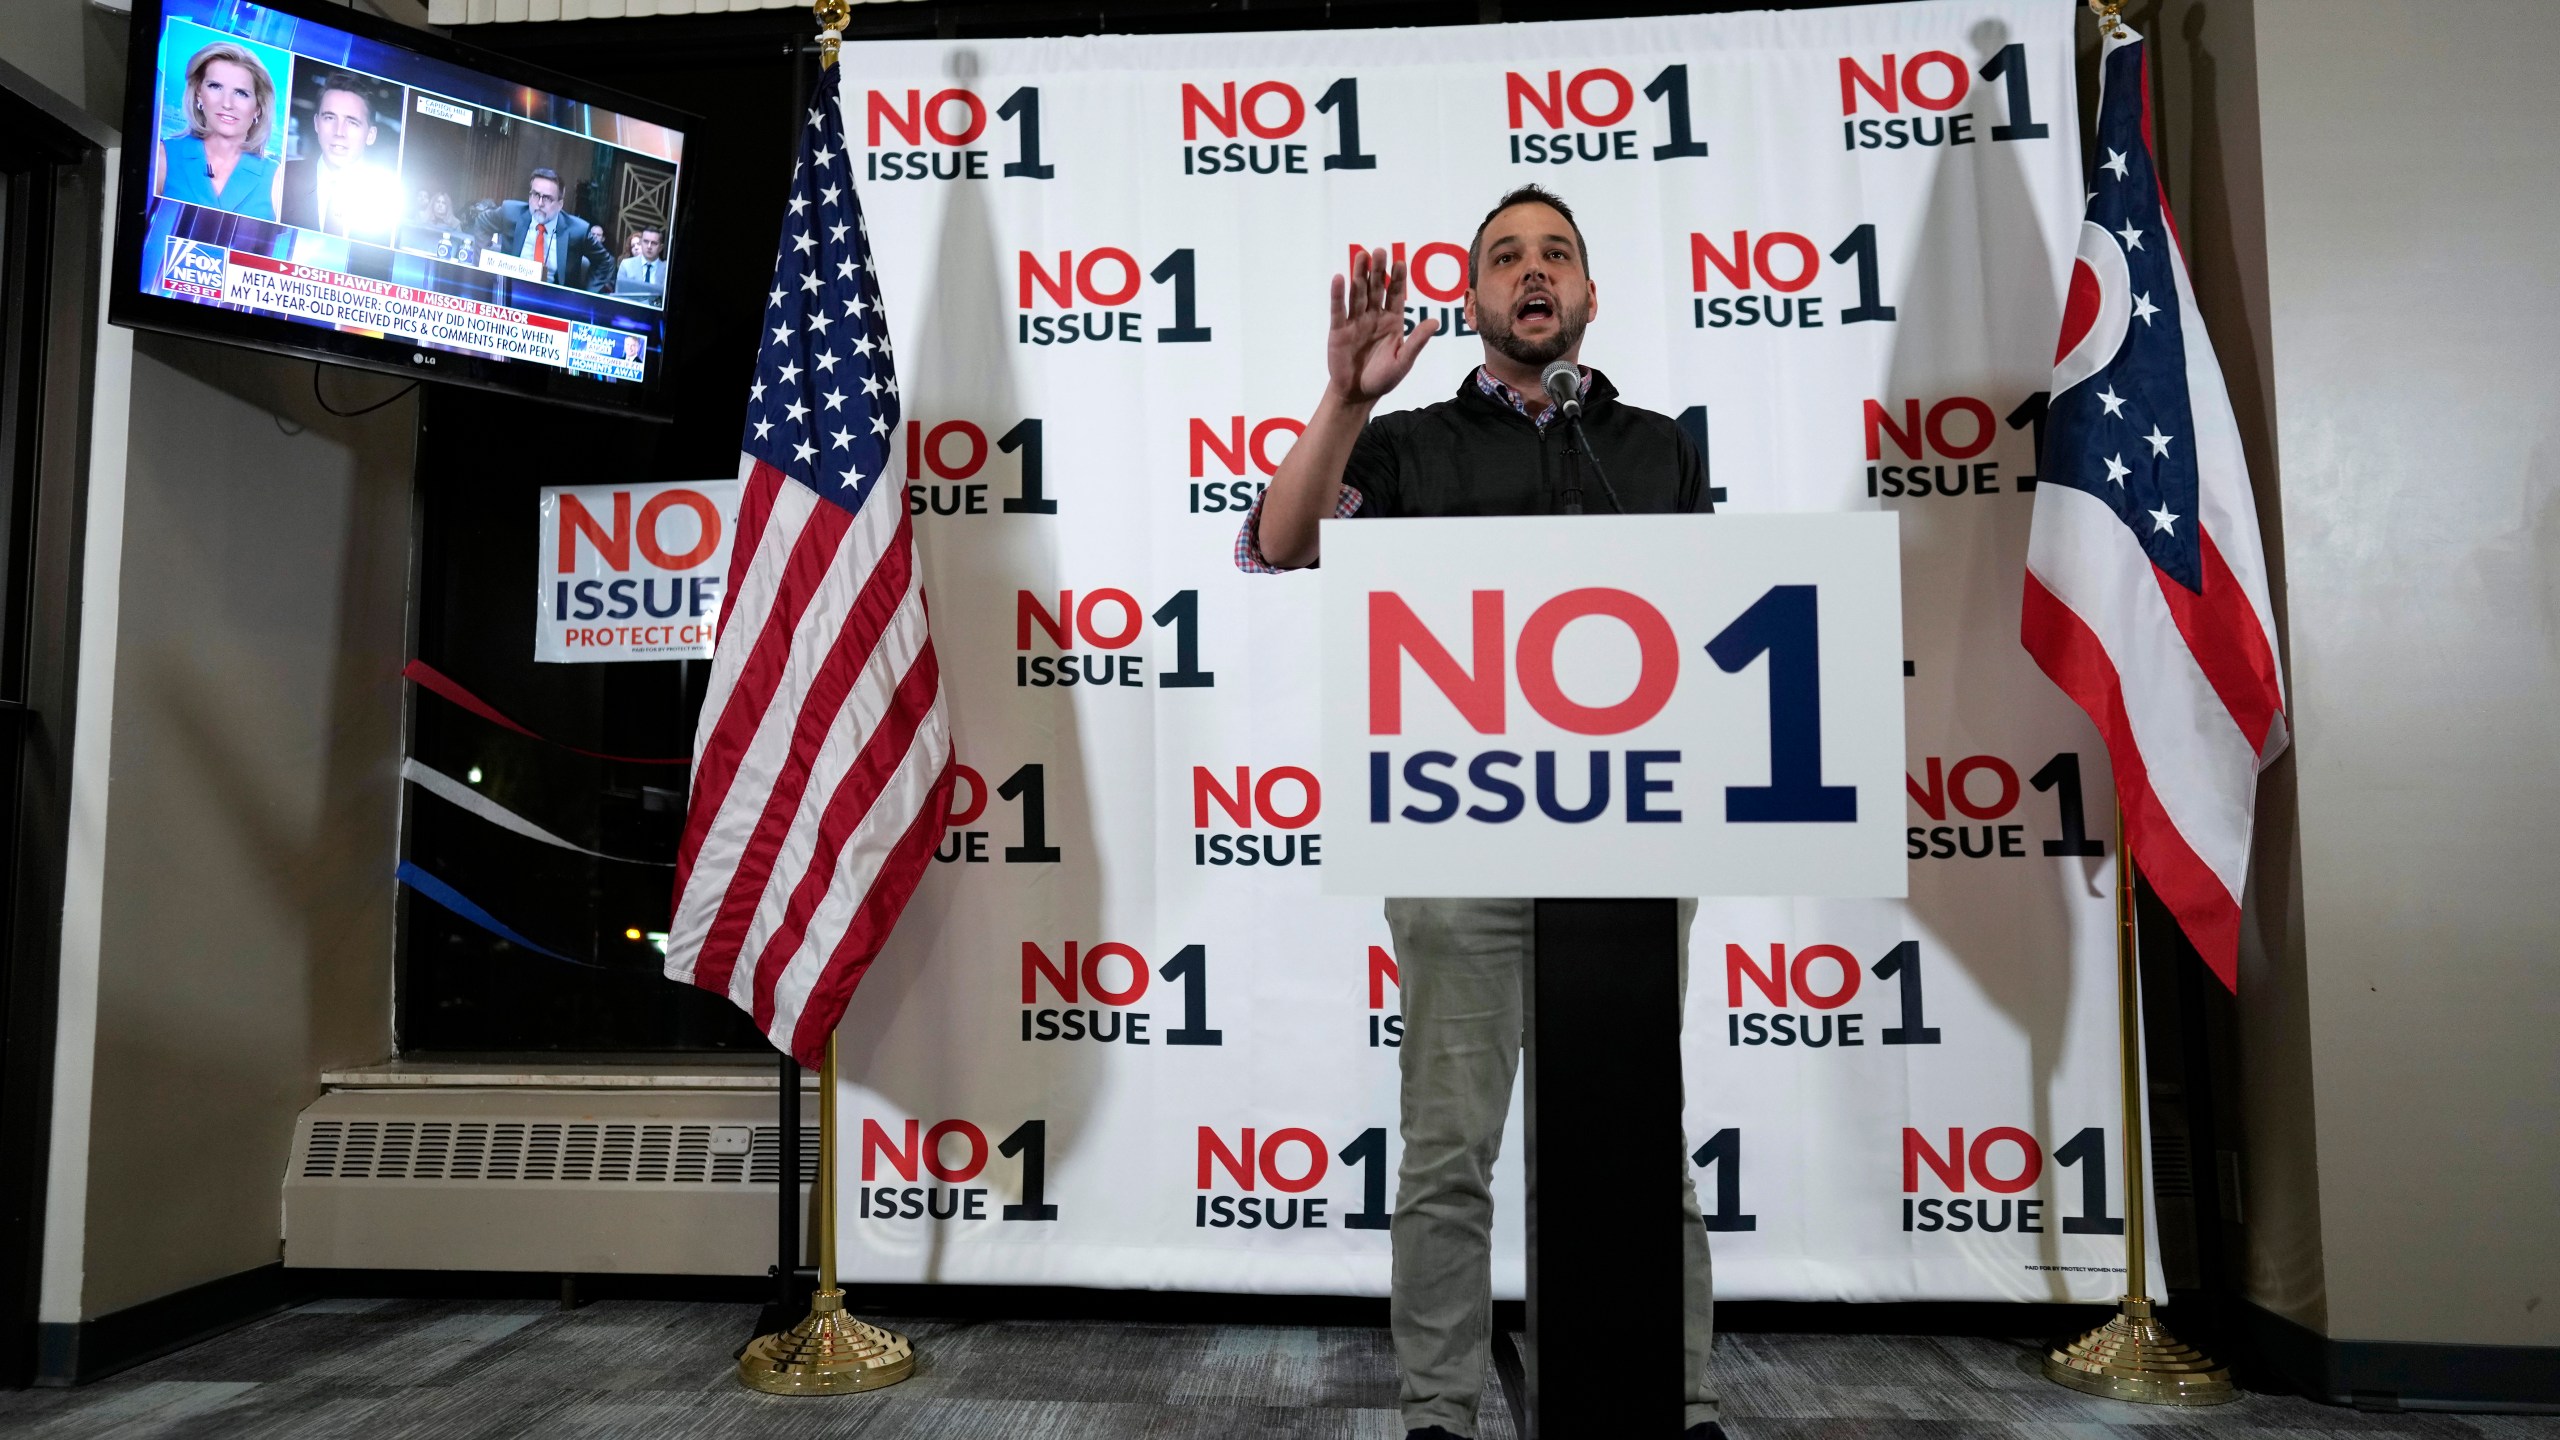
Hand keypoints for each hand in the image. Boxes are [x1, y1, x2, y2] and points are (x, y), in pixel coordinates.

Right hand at [1327, 247, 1437, 405]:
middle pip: (1376, 288)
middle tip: (1380, 250)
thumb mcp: (1403, 361)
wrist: (1358, 394)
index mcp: (1392, 321)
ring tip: (1361, 255)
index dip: (1397, 279)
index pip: (1395, 294)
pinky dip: (1338, 294)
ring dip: (1359, 274)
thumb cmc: (1383, 378)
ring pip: (1357, 293)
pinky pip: (1339, 309)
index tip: (1400, 262)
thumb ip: (1417, 341)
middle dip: (1378, 270)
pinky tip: (1339, 278)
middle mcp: (1374, 316)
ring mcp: (1355, 321)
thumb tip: (1435, 322)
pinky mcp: (1338, 329)